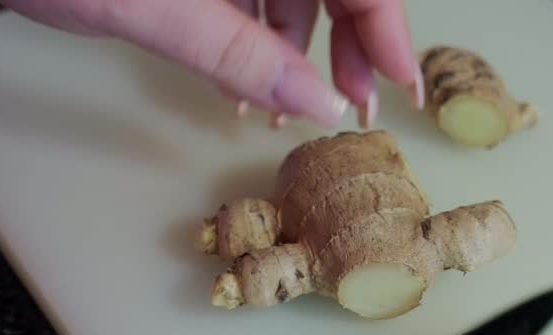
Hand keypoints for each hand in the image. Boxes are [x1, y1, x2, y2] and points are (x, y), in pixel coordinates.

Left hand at [0, 0, 423, 128]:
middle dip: (346, 40)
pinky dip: (251, 31)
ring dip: (294, 44)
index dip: (386, 27)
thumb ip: (239, 54)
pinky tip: (239, 81)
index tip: (399, 82)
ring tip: (279, 107)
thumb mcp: (153, 8)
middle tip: (351, 104)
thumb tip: (317, 101)